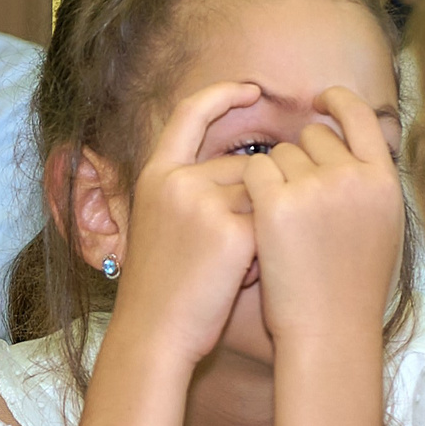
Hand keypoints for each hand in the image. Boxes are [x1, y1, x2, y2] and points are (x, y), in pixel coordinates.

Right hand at [107, 81, 264, 369]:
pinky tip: (239, 278)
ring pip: (263, 195)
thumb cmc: (162, 290)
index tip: (252, 89)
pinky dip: (264, 251)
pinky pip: (271, 225)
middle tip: (223, 255)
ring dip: (260, 228)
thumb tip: (251, 168)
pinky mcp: (232, 231)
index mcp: (155, 176)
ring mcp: (203, 204)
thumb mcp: (161, 227)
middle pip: (242, 166)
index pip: (191, 113)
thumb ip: (193, 192)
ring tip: (229, 269)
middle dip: (251, 203)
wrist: (153, 336)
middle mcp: (176, 181)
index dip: (223, 94)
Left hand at [242, 86, 404, 349]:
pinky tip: (256, 219)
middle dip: (299, 158)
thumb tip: (350, 146)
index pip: (363, 118)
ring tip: (283, 226)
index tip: (322, 98)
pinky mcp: (276, 204)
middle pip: (314, 136)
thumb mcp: (381, 228)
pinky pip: (253, 171)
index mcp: (385, 181)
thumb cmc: (351, 289)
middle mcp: (354, 176)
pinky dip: (249, 190)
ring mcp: (315, 188)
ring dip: (272, 179)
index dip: (339, 102)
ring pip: (279, 154)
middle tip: (297, 203)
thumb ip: (368, 185)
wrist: (328, 331)